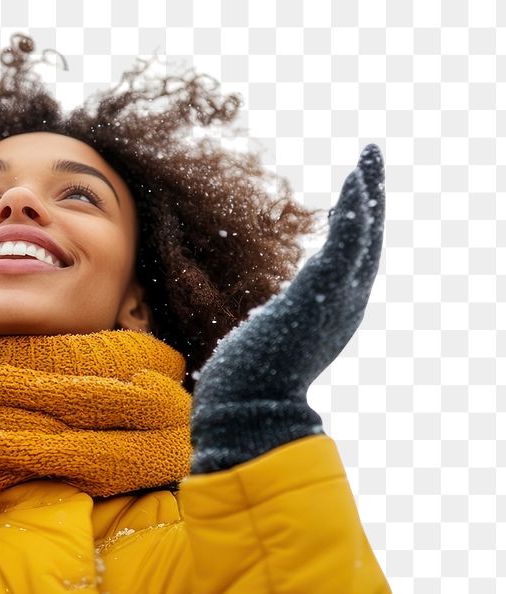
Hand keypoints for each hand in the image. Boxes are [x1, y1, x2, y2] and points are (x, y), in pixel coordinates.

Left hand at [189, 144, 385, 474]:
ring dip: (369, 195)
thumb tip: (258, 327)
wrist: (245, 409)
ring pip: (365, 238)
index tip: (347, 204)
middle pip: (368, 246)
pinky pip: (347, 244)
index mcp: (330, 319)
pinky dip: (355, 211)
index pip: (351, 266)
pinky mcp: (319, 294)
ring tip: (368, 159)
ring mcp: (336, 302)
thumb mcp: (267, 348)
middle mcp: (343, 309)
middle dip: (371, 203)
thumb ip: (274, 328)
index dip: (355, 232)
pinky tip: (354, 184)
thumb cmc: (246, 386)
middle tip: (370, 165)